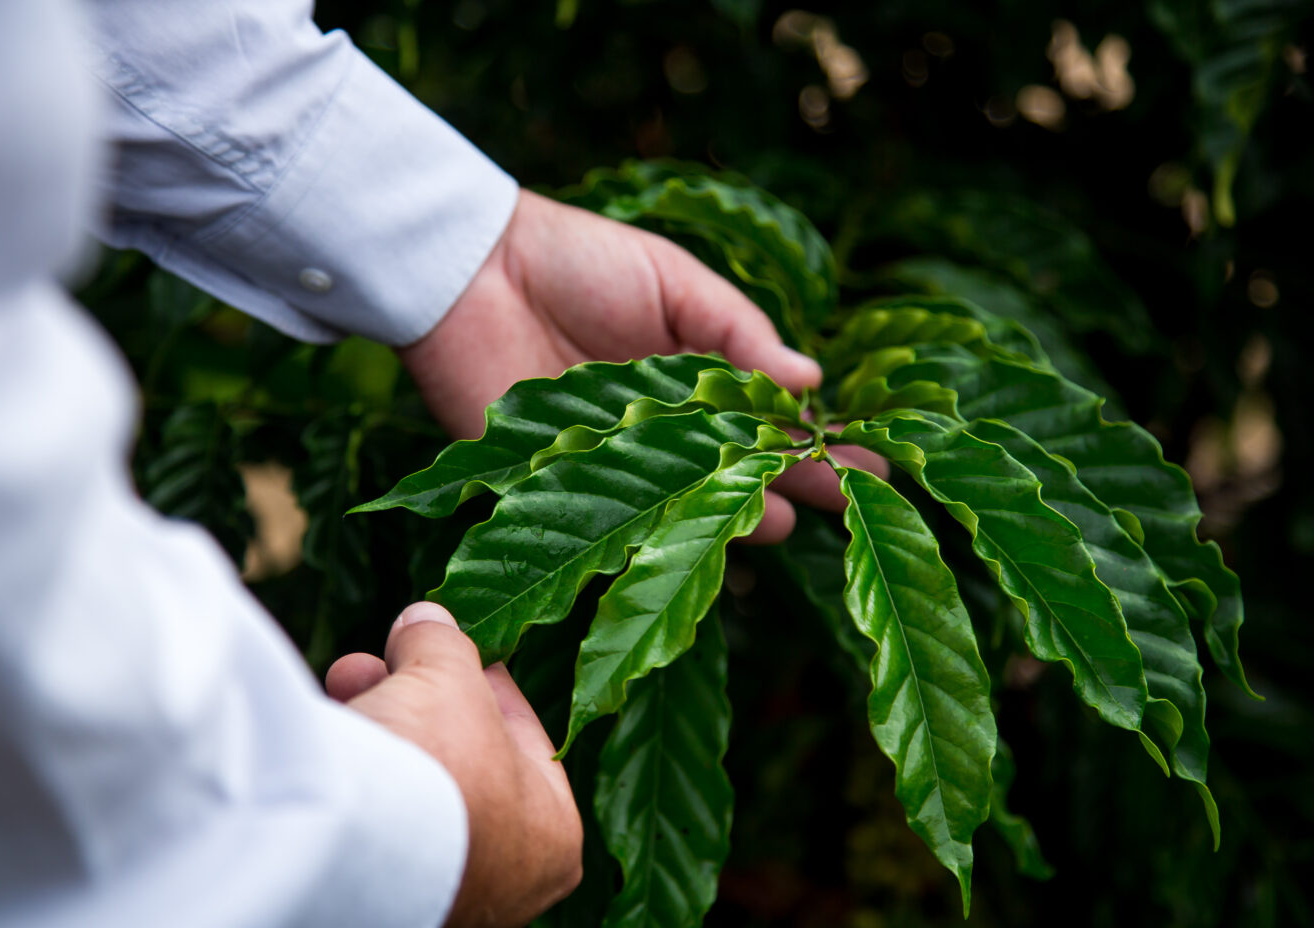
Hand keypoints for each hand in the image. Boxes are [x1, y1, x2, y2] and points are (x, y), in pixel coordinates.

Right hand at [326, 602, 581, 926]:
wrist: (349, 841)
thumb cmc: (433, 759)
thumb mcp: (447, 672)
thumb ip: (442, 642)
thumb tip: (425, 620)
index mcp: (553, 832)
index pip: (523, 737)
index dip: (481, 678)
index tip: (453, 646)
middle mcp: (507, 878)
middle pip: (460, 759)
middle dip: (416, 697)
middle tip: (382, 658)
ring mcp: (444, 893)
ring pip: (413, 787)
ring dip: (381, 723)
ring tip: (344, 679)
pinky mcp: (381, 896)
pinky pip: (375, 818)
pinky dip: (357, 770)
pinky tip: (331, 726)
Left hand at [398, 191, 885, 543]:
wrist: (473, 267)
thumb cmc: (579, 261)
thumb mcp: (673, 282)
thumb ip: (739, 333)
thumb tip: (813, 379)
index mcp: (697, 378)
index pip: (770, 420)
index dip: (819, 440)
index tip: (875, 461)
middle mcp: (663, 430)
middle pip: (740, 469)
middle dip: (798, 484)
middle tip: (851, 501)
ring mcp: (615, 464)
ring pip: (688, 502)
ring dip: (738, 510)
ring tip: (791, 516)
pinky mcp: (559, 488)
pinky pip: (620, 516)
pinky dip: (661, 531)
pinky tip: (708, 532)